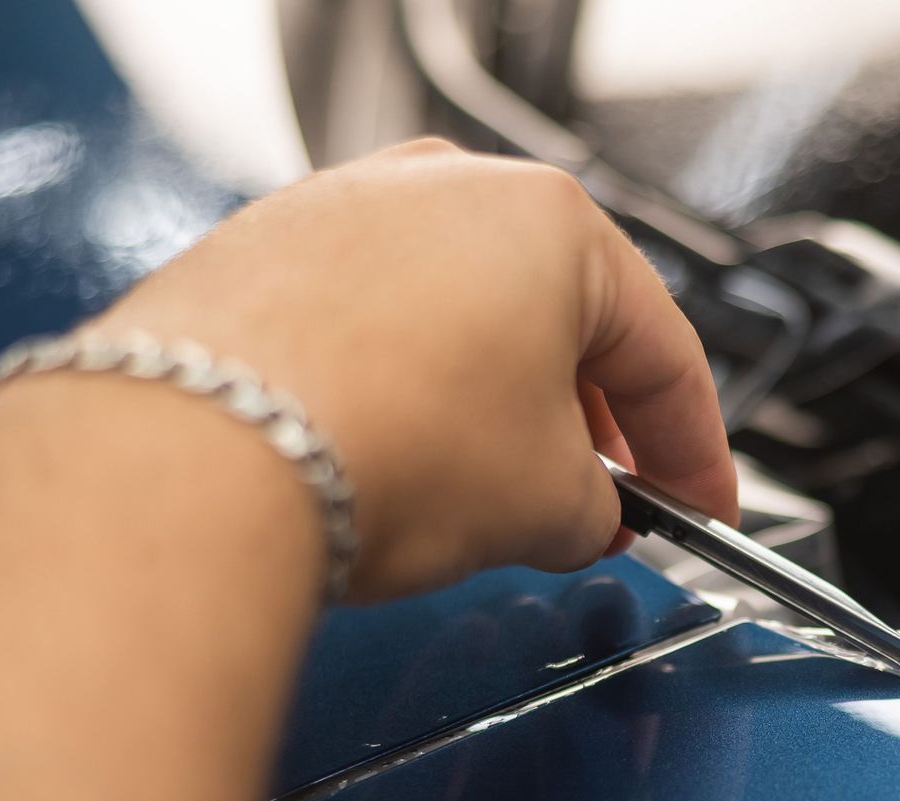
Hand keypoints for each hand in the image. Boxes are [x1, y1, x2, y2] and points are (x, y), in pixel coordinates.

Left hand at [89, 139, 735, 600]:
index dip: (695, 452)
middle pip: (557, 323)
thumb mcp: (549, 506)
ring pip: (460, 320)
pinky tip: (397, 461)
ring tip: (488, 496)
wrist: (202, 453)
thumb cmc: (377, 443)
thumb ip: (599, 509)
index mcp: (550, 219)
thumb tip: (582, 516)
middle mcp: (444, 185)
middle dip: (588, 427)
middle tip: (598, 508)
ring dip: (492, 409)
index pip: (661, 352)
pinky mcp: (260, 253)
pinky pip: (370, 327)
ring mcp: (342, 208)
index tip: (697, 508)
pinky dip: (403, 392)